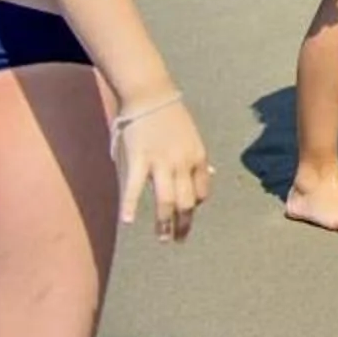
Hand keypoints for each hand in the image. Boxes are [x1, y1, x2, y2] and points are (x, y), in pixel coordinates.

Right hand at [115, 100, 211, 241]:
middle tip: (178, 240)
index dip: (196, 207)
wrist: (150, 96)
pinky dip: (130, 205)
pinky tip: (127, 221)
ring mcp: (160, 162)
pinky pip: (134, 187)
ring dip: (164, 223)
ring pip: (166, 200)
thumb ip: (197, 160)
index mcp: (198, 157)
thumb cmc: (170, 118)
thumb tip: (210, 176)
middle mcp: (183, 162)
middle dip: (184, 224)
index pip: (202, 192)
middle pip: (187, 202)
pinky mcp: (138, 159)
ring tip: (161, 239)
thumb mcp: (192, 138)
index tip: (186, 217)